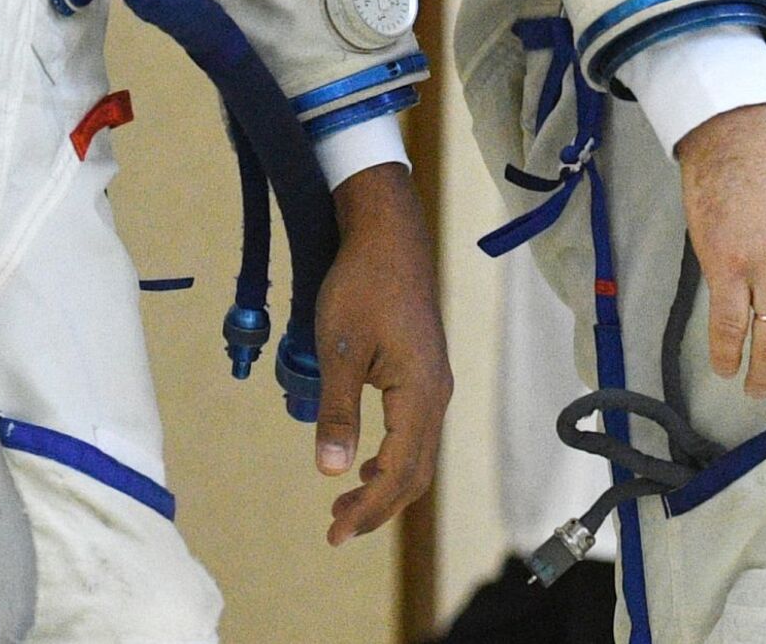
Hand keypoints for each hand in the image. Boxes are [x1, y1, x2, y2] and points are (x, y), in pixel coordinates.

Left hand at [314, 161, 450, 545]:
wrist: (388, 234)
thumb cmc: (362, 284)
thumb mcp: (340, 348)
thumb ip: (337, 411)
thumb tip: (330, 470)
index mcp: (419, 396)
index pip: (398, 475)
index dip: (366, 509)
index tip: (333, 531)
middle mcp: (436, 395)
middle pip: (415, 474)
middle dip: (377, 507)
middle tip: (337, 526)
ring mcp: (434, 383)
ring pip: (417, 454)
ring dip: (385, 484)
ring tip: (348, 501)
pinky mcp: (424, 370)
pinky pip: (415, 431)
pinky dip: (393, 457)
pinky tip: (366, 459)